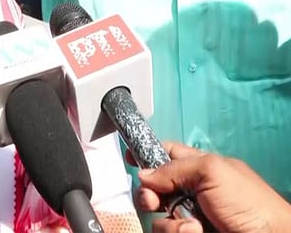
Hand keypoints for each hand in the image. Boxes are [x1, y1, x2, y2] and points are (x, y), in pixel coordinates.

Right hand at [136, 142, 290, 232]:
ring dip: (169, 220)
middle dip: (149, 193)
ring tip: (192, 225)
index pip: (165, 153)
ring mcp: (188, 216)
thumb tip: (144, 174)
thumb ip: (174, 167)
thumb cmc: (249, 202)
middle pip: (153, 187)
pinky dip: (176, 232)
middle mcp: (190, 191)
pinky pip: (165, 232)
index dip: (145, 153)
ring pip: (157, 215)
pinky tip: (195, 232)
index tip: (129, 157)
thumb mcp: (212, 170)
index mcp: (198, 166)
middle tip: (155, 200)